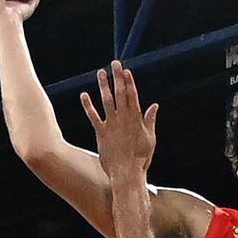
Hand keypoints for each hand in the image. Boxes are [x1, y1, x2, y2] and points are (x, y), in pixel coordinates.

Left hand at [81, 60, 158, 179]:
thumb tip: (154, 105)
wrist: (127, 173)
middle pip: (120, 94)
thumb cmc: (141, 158)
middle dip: (117, 77)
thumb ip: (150, 120)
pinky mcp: (101, 133)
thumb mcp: (150, 138)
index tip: (126, 70)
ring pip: (107, 101)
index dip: (129, 81)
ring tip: (100, 73)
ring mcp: (111, 125)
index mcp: (136, 119)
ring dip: (103, 86)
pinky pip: (93, 117)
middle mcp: (123, 119)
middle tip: (114, 63)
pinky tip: (84, 95)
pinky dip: (88, 106)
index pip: (133, 96)